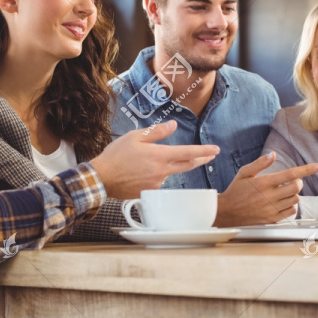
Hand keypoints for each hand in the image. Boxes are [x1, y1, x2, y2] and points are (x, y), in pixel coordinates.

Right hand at [90, 121, 218, 198]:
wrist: (101, 178)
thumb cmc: (116, 155)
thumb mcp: (135, 137)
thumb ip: (157, 132)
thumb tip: (173, 125)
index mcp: (160, 156)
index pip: (188, 153)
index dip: (204, 151)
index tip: (216, 149)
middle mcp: (162, 171)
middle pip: (187, 165)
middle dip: (201, 159)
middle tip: (210, 155)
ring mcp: (156, 183)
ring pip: (170, 173)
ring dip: (168, 166)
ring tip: (145, 161)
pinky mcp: (149, 192)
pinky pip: (158, 181)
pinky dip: (155, 174)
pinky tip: (140, 171)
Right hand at [214, 152, 317, 226]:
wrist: (227, 212)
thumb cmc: (236, 190)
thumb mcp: (244, 173)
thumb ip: (260, 163)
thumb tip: (273, 155)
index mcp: (264, 182)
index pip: (291, 174)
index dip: (307, 169)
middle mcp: (270, 196)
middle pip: (297, 187)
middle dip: (298, 182)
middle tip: (291, 182)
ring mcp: (272, 209)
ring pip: (295, 199)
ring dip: (294, 194)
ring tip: (284, 192)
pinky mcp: (272, 219)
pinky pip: (291, 211)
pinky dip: (290, 205)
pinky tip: (281, 202)